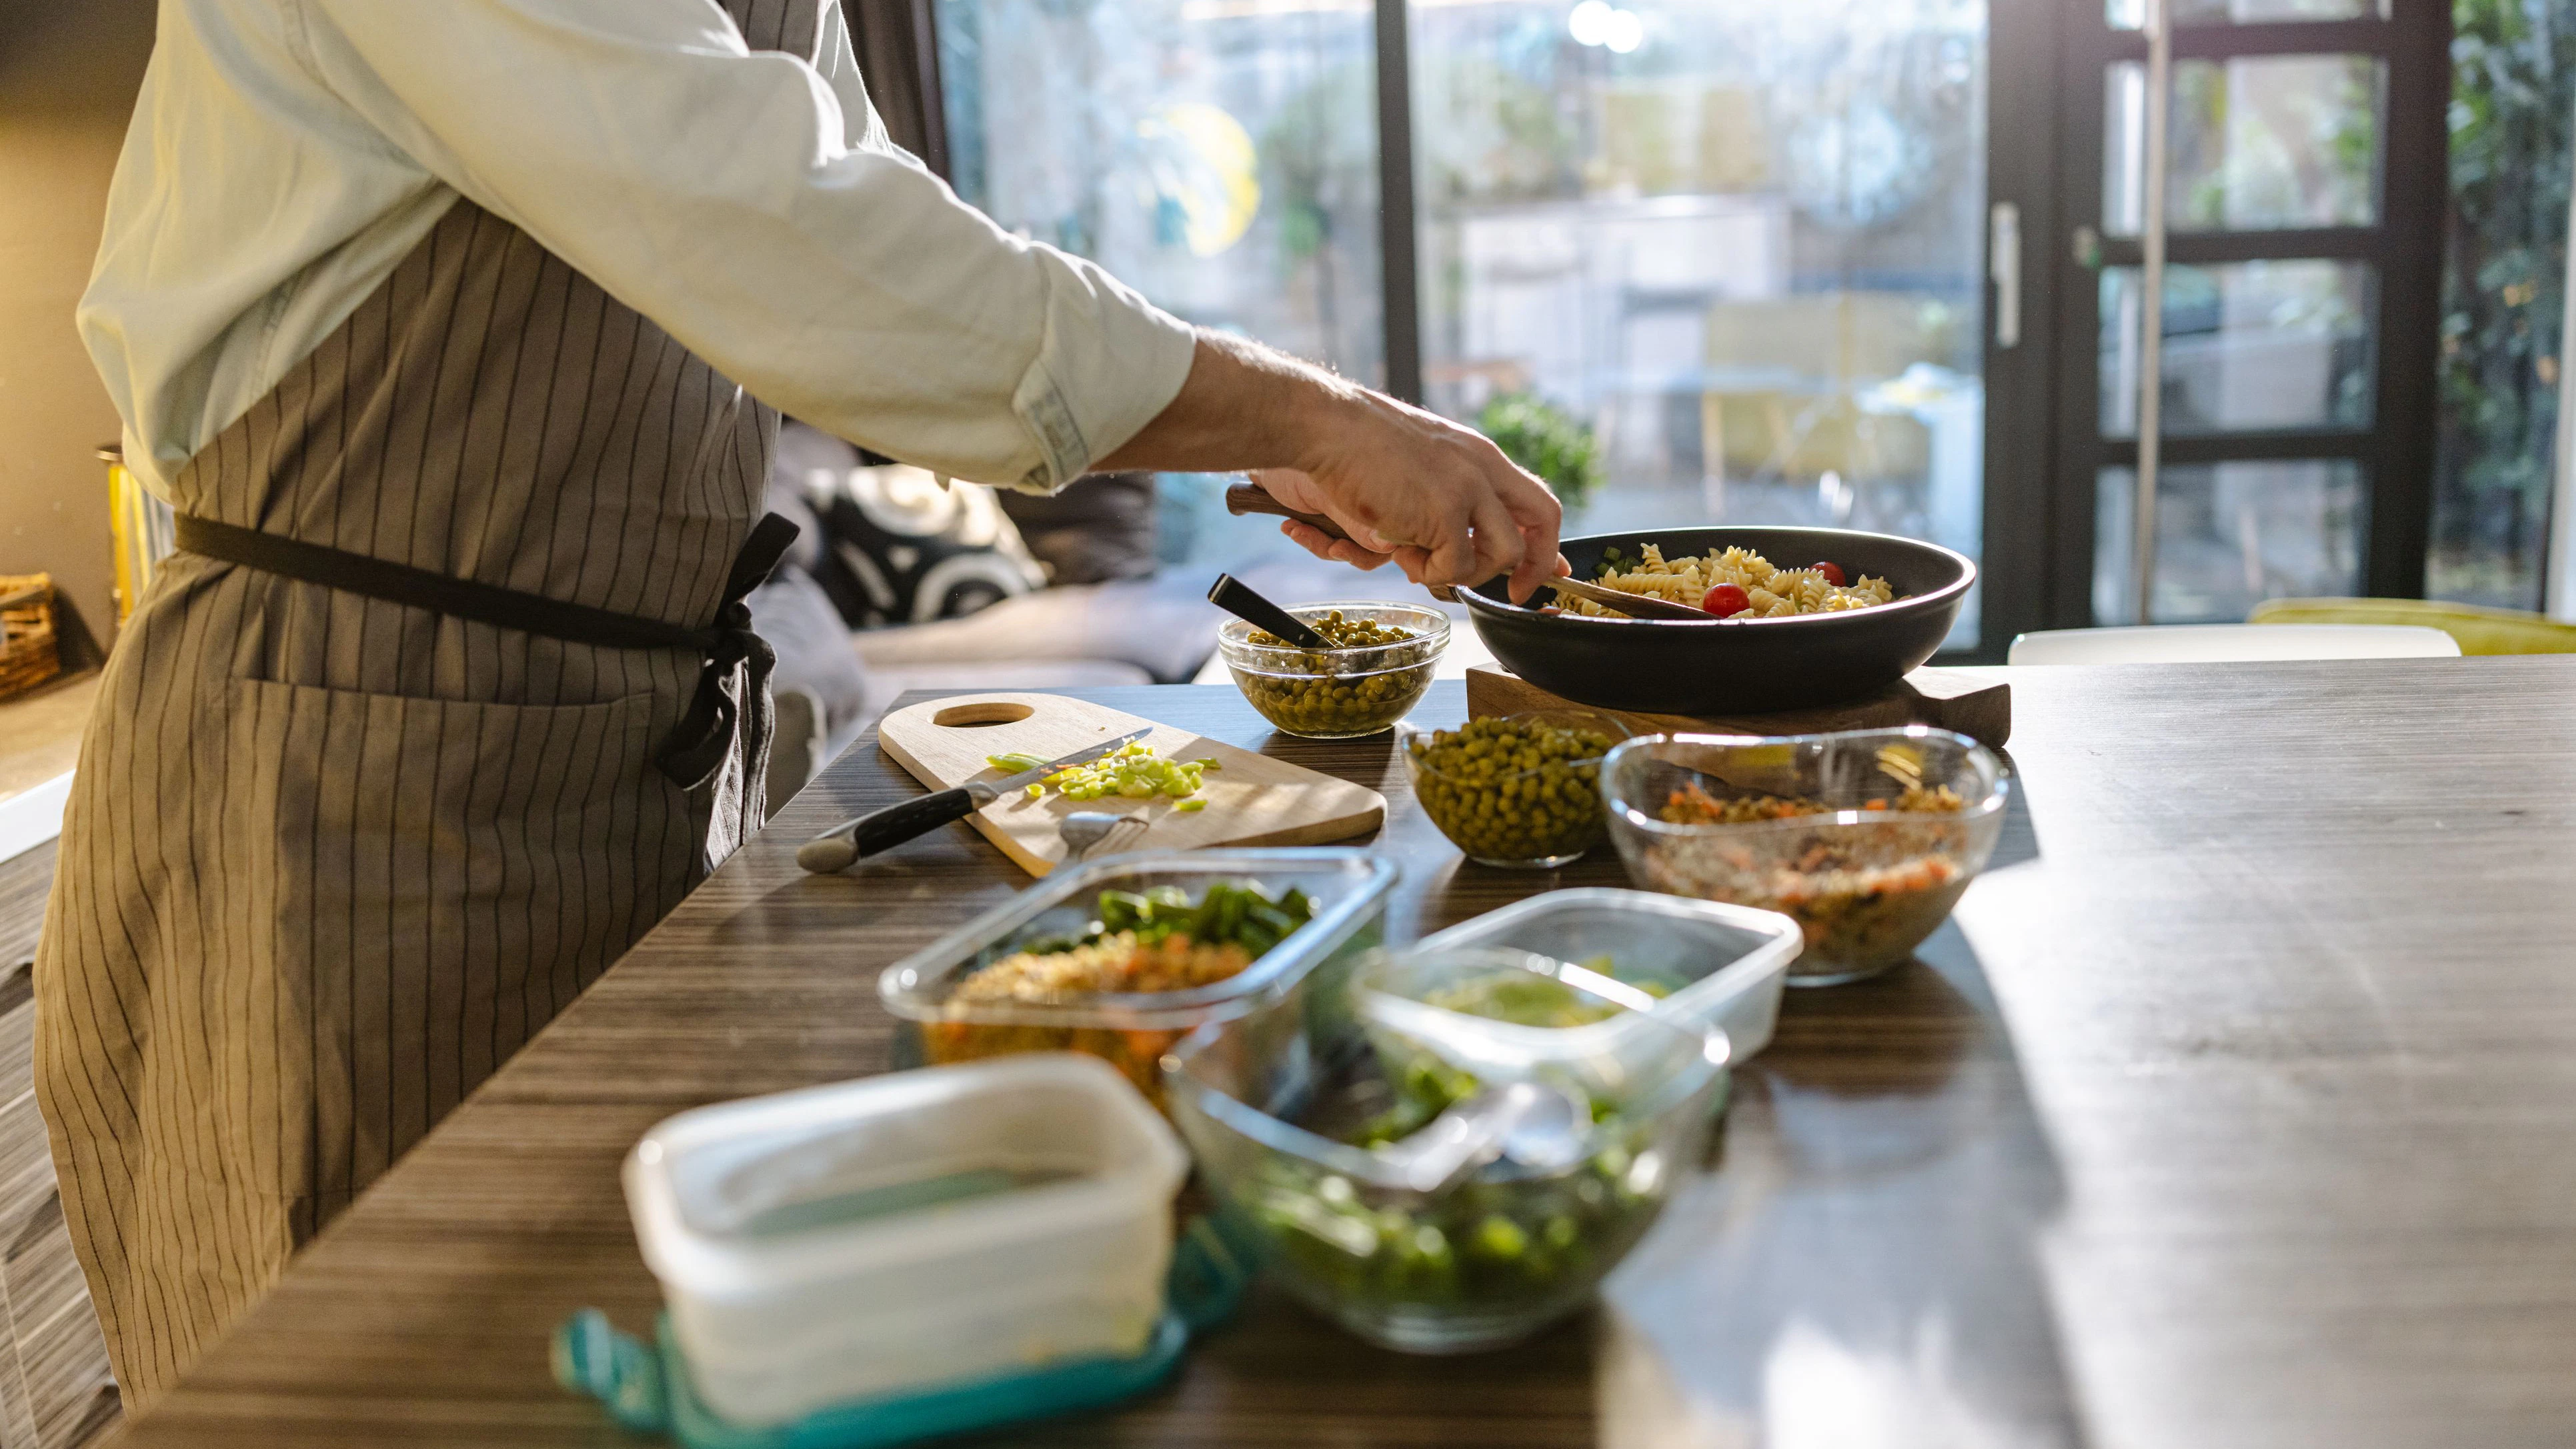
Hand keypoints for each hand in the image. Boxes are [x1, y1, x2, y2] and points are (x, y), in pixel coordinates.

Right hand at [1258, 391, 1566, 601]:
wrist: (1330, 427)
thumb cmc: (1361, 447)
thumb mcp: (1424, 462)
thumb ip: (1450, 491)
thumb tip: (1462, 533)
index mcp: (1481, 456)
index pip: (1536, 498)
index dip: (1545, 539)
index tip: (1546, 567)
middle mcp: (1484, 469)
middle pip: (1545, 518)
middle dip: (1537, 563)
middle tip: (1516, 592)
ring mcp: (1467, 489)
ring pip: (1503, 553)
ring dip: (1465, 572)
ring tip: (1420, 559)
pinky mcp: (1444, 512)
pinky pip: (1455, 566)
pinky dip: (1428, 571)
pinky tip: (1398, 550)